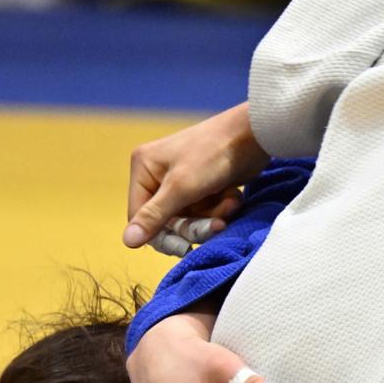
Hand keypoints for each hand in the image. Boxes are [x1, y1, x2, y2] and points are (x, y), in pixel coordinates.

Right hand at [124, 103, 269, 253]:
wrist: (255, 134)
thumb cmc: (214, 155)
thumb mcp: (181, 188)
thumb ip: (154, 216)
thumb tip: (127, 242)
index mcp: (144, 168)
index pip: (139, 216)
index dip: (160, 235)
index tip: (183, 248)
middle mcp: (159, 174)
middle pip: (168, 220)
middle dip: (194, 224)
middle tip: (216, 226)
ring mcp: (183, 180)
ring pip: (191, 217)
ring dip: (212, 216)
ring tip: (230, 204)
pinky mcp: (205, 184)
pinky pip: (207, 209)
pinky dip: (221, 207)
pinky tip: (233, 197)